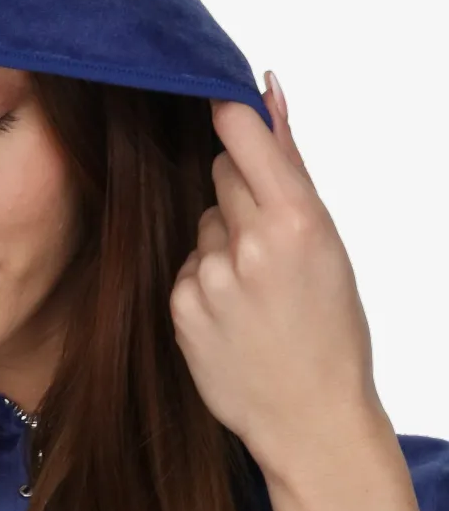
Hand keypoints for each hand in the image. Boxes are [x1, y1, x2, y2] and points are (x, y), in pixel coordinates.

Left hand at [168, 74, 380, 476]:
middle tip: (270, 237)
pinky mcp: (179, 307)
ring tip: (256, 290)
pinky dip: (204, 280)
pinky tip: (232, 313)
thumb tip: (267, 93)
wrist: (308, 417)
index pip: (244, 138)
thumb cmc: (332, 331)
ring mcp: (207, 278)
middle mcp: (247, 246)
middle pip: (222, 177)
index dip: (229, 115)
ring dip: (223, 242)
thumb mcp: (330, 246)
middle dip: (241, 192)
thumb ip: (290, 170)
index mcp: (297, 224)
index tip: (219, 99)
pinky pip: (187, 267)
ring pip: (204, 225)